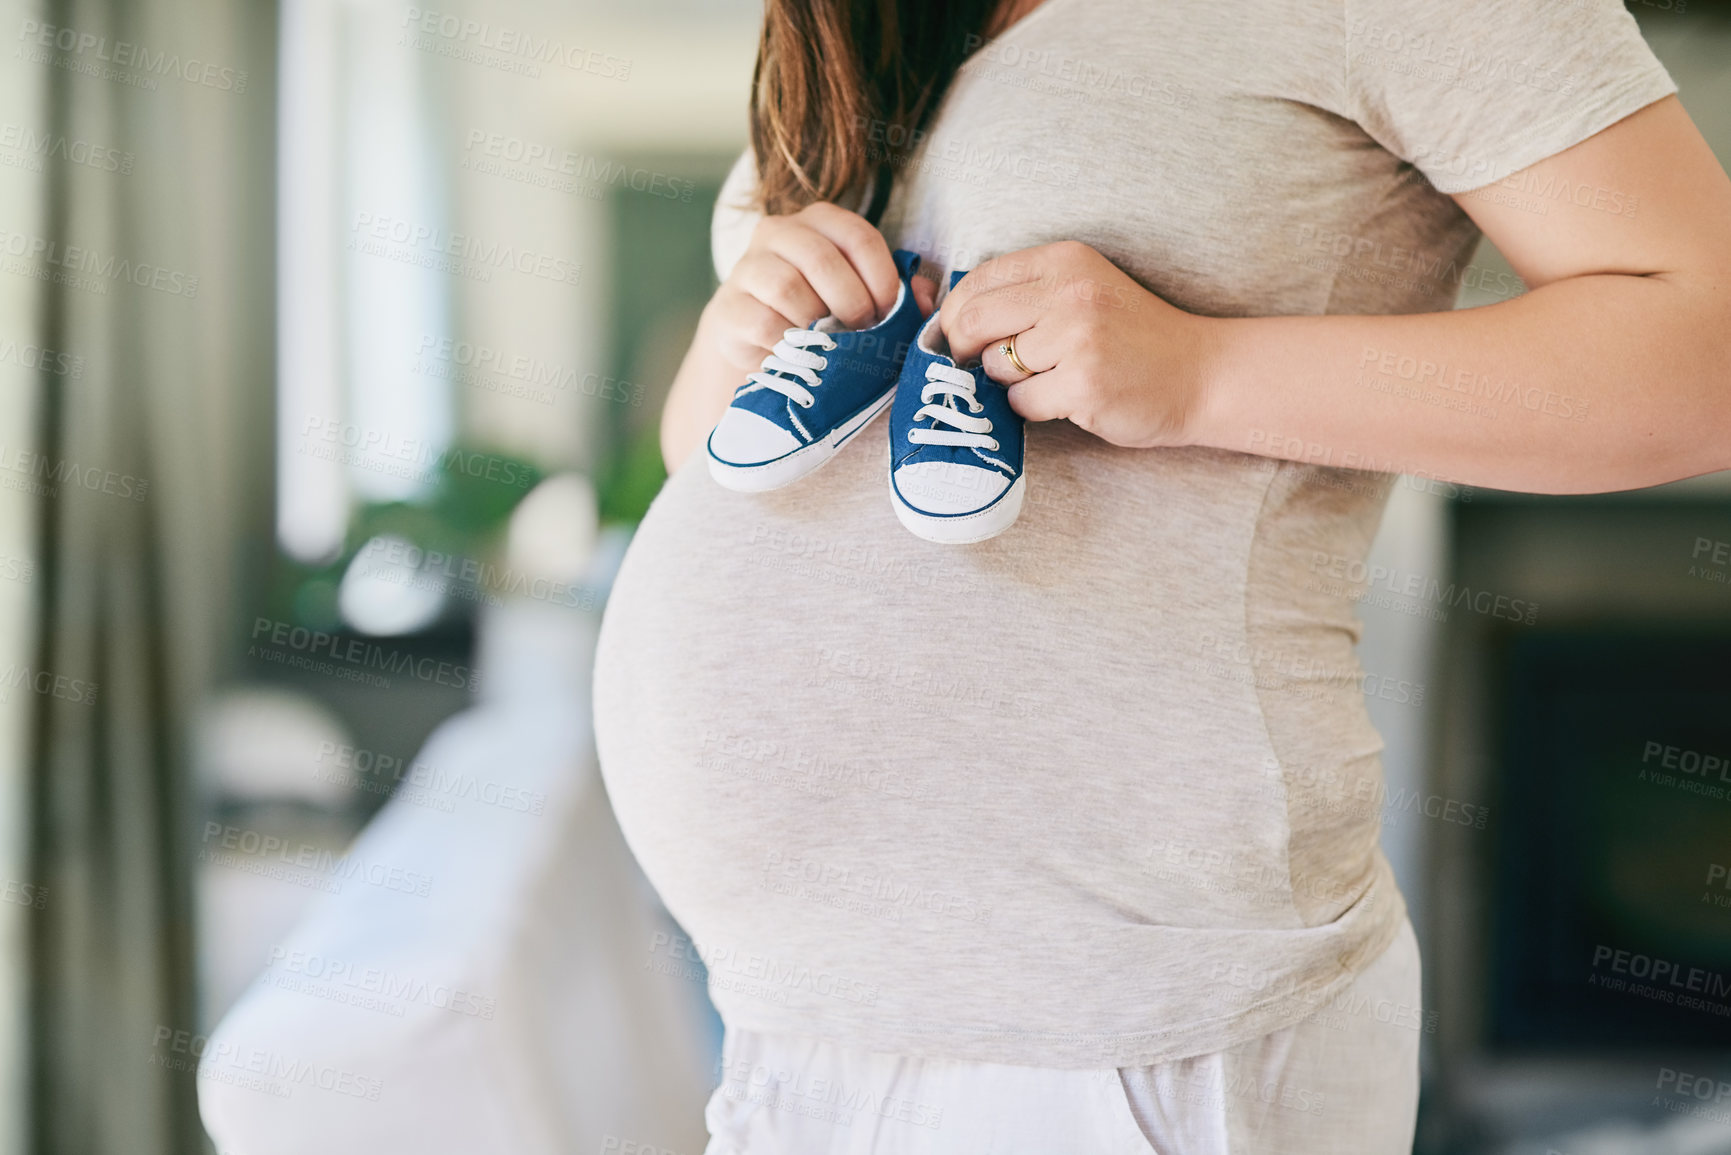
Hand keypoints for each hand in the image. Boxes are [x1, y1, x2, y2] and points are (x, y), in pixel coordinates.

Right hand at [704, 202, 937, 377]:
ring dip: (820, 325)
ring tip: (834, 347)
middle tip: (863, 335)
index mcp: (818, 220)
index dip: (881, 279)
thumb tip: (925, 295)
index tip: (889, 314)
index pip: (858, 236)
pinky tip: (802, 355)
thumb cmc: (820, 314)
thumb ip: (896, 294)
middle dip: (852, 304)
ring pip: (788, 288)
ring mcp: (748, 268)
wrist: (755, 341)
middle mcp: (778, 232)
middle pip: (822, 259)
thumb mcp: (859, 296)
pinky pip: (763, 322)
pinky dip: (789, 344)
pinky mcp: (728, 307)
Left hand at [938, 240, 1213, 448]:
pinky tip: (1066, 399)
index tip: (958, 339)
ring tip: (1047, 379)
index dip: (955, 315)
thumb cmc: (1134, 338)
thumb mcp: (1083, 292)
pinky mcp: (1083, 384)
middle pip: (973, 321)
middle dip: (964, 351)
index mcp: (1065, 261)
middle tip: (976, 369)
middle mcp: (1070, 292)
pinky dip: (1033, 408)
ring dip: (1008, 383)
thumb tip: (950, 321)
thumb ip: (1027, 295)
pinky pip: (1021, 402)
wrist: (1201, 374)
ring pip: (996, 367)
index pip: (979, 280)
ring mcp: (1078, 338)